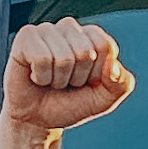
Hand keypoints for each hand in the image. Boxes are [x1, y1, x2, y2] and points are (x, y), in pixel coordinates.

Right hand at [2, 19, 134, 134]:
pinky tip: (36, 77)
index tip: (86, 82)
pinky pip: (42, 58)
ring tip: (51, 81)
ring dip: (58, 80)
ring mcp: (47, 29)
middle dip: (77, 78)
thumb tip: (112, 66)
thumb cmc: (70, 105)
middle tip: (66, 84)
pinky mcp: (26, 36)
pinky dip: (41, 77)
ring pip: (64, 57)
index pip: (106, 46)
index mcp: (92, 36)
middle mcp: (70, 27)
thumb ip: (121, 83)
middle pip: (85, 52)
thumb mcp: (105, 100)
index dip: (97, 74)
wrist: (38, 121)